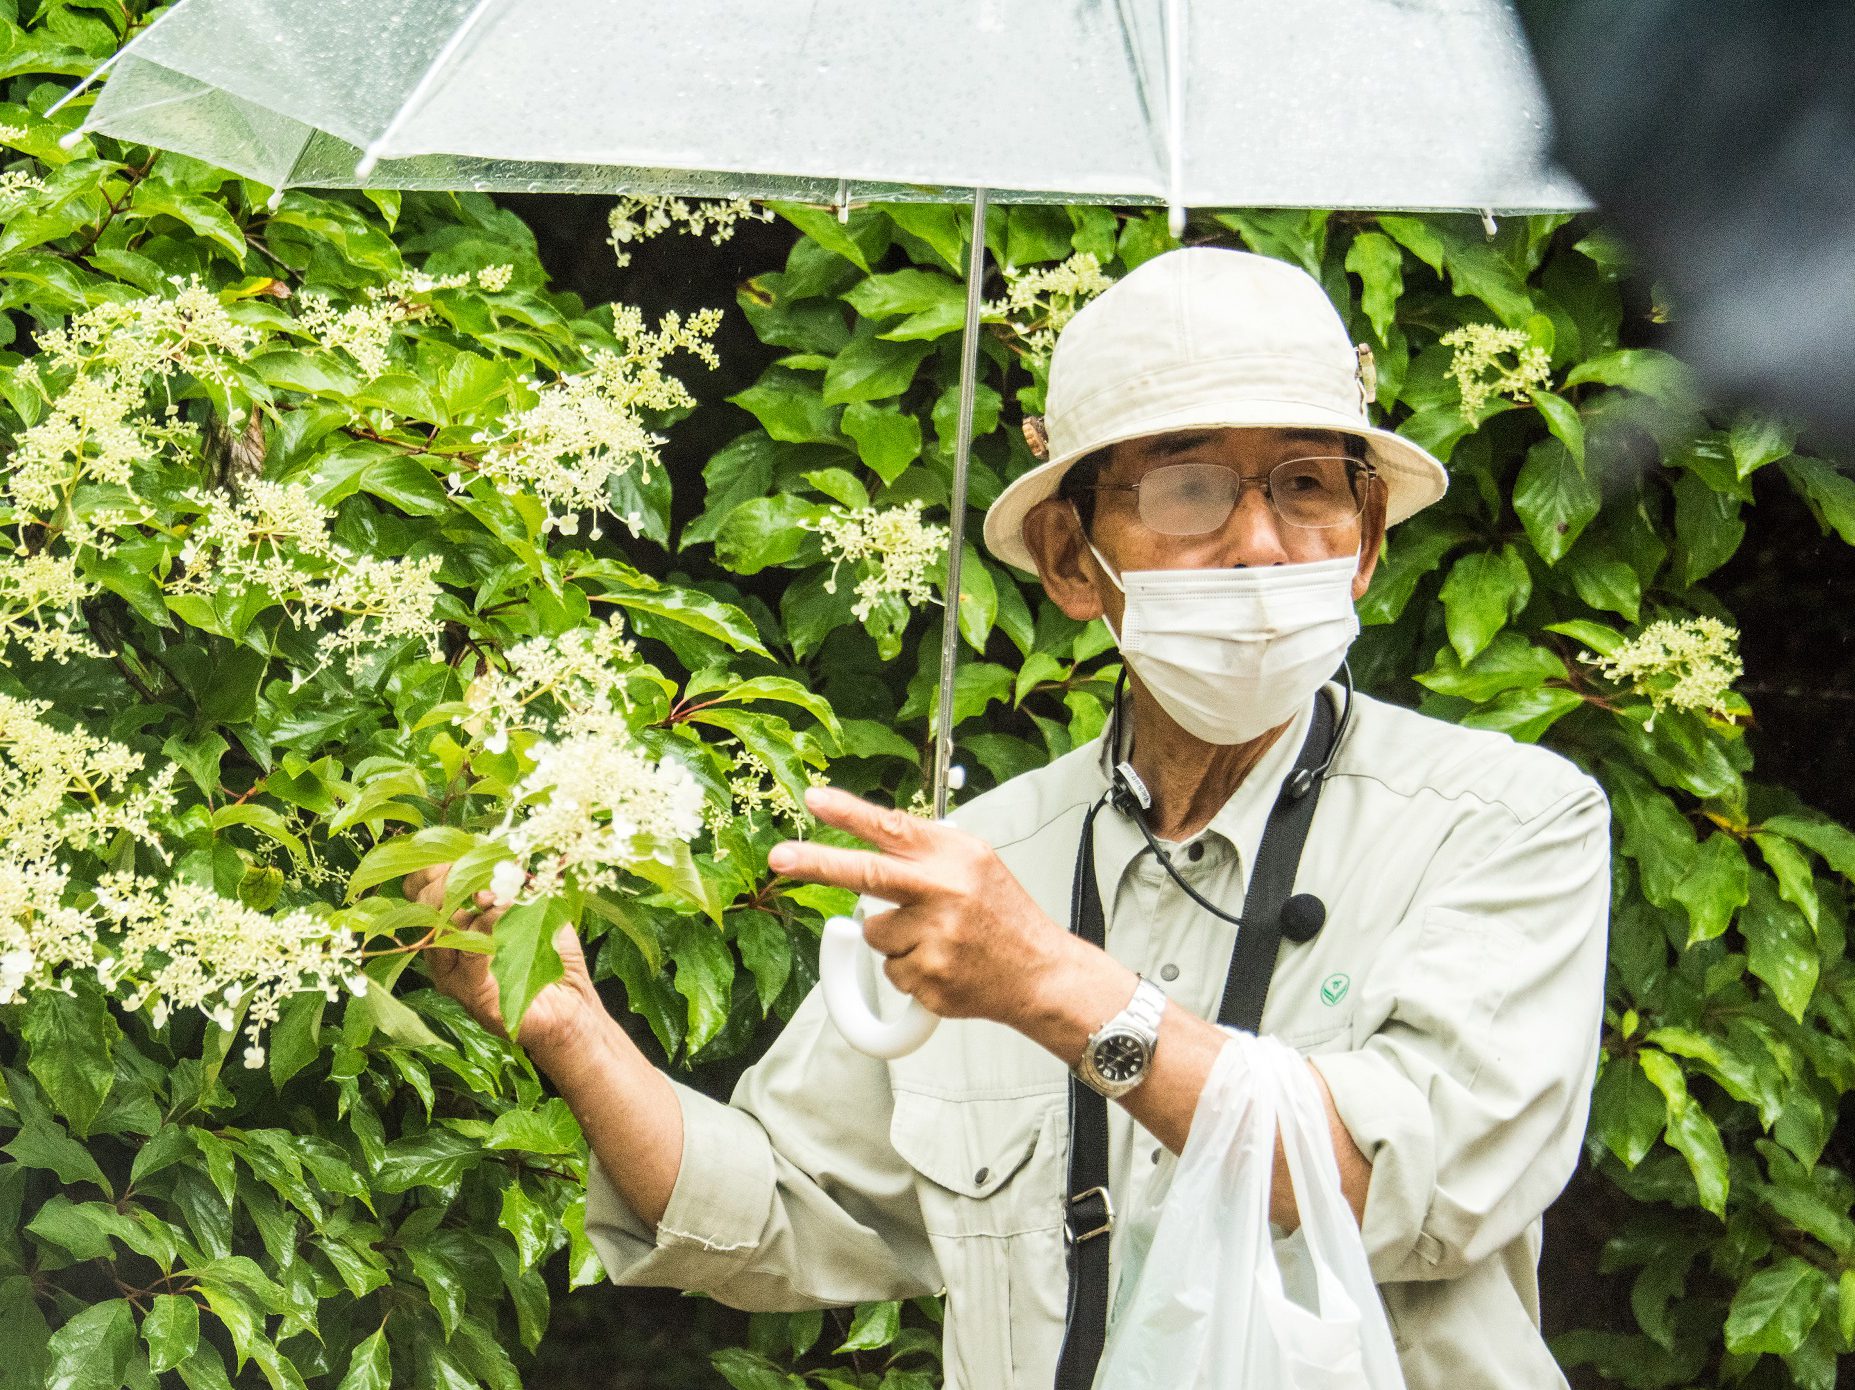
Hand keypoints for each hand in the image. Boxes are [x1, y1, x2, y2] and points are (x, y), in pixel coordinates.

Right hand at [403, 864, 604, 1060]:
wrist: (571, 1006)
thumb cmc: (550, 952)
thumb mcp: (533, 903)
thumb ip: (511, 877)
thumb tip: (498, 850)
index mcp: (451, 922)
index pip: (420, 886)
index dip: (439, 864)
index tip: (472, 851)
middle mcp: (443, 948)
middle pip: (424, 902)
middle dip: (455, 877)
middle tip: (489, 871)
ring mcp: (451, 974)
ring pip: (441, 926)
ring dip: (473, 899)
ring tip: (503, 893)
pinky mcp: (469, 993)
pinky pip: (468, 952)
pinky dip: (489, 925)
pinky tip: (507, 914)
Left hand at [768, 786, 1095, 1032]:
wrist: (1040, 974)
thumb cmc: (1004, 917)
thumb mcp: (976, 864)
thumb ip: (928, 851)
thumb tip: (874, 840)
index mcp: (955, 857)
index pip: (893, 827)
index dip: (849, 813)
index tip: (814, 800)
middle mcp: (945, 892)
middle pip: (866, 874)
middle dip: (816, 863)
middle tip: (780, 858)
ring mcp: (937, 937)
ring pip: (875, 932)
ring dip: (894, 937)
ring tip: (936, 940)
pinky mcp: (930, 976)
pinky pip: (891, 970)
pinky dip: (908, 969)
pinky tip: (942, 964)